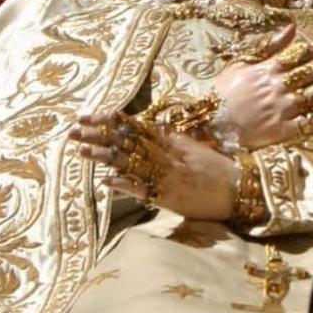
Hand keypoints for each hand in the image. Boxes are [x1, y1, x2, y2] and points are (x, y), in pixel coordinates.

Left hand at [72, 114, 237, 220]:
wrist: (239, 189)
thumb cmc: (216, 169)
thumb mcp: (193, 147)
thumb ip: (171, 139)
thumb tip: (152, 130)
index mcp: (171, 140)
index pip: (134, 126)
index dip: (109, 121)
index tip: (88, 116)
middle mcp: (166, 154)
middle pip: (126, 141)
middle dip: (98, 135)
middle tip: (73, 130)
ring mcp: (166, 175)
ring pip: (130, 162)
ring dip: (104, 156)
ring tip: (81, 150)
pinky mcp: (169, 196)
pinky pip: (142, 189)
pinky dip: (124, 184)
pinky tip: (105, 181)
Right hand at [213, 23, 312, 148]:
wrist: (209, 125)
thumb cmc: (223, 93)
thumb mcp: (241, 63)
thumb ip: (269, 47)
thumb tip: (292, 28)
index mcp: (271, 68)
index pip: (309, 51)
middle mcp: (281, 86)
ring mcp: (284, 108)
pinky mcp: (284, 130)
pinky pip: (312, 119)